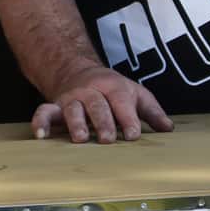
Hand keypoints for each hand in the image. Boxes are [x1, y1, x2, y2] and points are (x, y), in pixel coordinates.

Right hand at [31, 66, 172, 143]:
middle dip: (103, 122)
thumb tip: (168, 129)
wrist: (78, 71)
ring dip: (76, 123)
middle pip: (97, 105)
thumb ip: (151, 111)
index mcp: (113, 87)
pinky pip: (44, 112)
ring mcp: (72, 99)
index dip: (127, 117)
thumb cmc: (111, 89)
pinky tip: (41, 136)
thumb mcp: (135, 94)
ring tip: (81, 139)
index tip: (133, 134)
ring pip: (73, 109)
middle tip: (108, 139)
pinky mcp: (55, 107)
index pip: (121, 101)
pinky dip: (41, 123)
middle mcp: (91, 92)